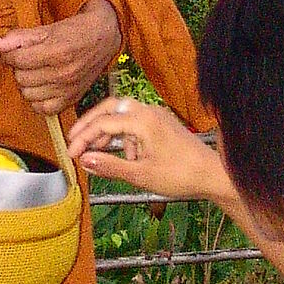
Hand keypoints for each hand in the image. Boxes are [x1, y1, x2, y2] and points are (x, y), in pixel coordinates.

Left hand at [0, 0, 121, 115]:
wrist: (102, 39)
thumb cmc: (73, 32)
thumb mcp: (44, 29)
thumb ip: (16, 38)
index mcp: (56, 52)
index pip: (17, 59)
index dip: (8, 54)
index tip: (12, 51)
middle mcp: (63, 73)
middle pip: (21, 78)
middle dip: (19, 68)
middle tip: (28, 60)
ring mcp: (67, 89)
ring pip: (27, 94)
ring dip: (27, 83)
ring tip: (36, 72)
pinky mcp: (70, 100)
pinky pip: (41, 108)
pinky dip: (37, 99)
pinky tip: (42, 86)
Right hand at [66, 97, 232, 204]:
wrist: (212, 175)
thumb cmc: (180, 175)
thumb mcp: (140, 175)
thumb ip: (110, 166)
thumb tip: (84, 161)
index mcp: (142, 121)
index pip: (103, 122)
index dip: (83, 138)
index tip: (71, 154)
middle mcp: (149, 111)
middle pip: (110, 108)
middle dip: (90, 124)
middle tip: (75, 140)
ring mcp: (157, 116)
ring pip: (123, 114)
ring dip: (108, 131)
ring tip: (97, 153)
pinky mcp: (162, 124)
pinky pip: (136, 122)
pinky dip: (124, 136)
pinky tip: (127, 158)